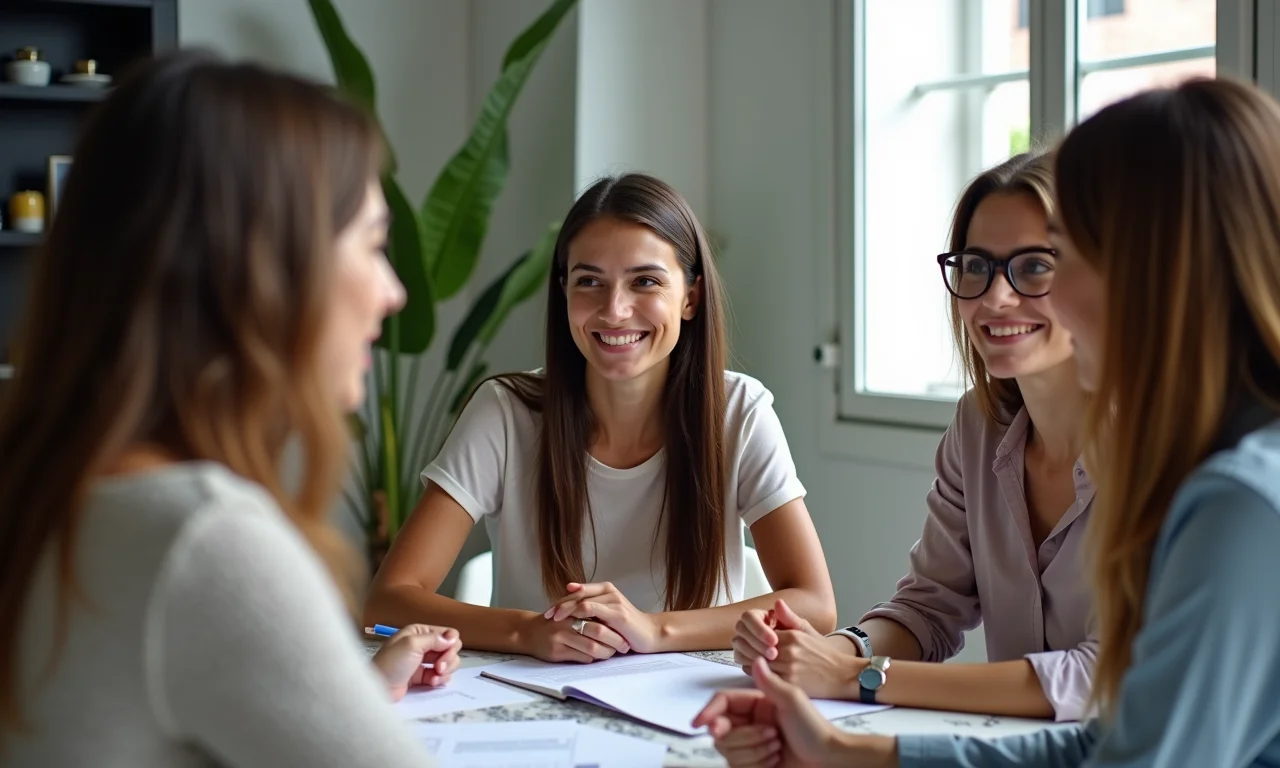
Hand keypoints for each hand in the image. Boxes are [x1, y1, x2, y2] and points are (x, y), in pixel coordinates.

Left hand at [371, 624, 460, 700]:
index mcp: (420, 632)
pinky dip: (440, 679)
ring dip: (446, 670)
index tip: (444, 653)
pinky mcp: (423, 677)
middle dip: (448, 658)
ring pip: (449, 663)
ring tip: (434, 677)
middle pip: (451, 648)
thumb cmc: (390, 664)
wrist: (377, 689)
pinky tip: (431, 682)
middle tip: (439, 667)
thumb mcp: (411, 644)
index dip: (450, 643)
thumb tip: (452, 637)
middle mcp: (423, 645)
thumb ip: (434, 638)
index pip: (448, 633)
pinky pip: (441, 676)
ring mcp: (424, 662)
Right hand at [521, 610, 631, 663]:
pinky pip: (581, 657)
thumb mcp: (568, 610)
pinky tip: (597, 657)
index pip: (599, 614)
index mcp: (572, 607)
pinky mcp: (557, 651)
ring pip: (591, 647)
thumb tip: (612, 618)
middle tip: (625, 646)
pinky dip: (593, 658)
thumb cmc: (554, 621)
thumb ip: (586, 609)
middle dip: (614, 640)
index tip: (625, 631)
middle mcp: (566, 621)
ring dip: (605, 652)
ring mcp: (560, 637)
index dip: (614, 624)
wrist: (528, 632)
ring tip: (612, 653)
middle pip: (598, 631)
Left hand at [544, 582, 660, 653]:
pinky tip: (570, 623)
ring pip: (582, 600)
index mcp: (606, 589)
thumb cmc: (626, 627)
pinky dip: (578, 615)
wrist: (649, 634)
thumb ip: (592, 608)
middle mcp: (609, 591)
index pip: (577, 591)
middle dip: (560, 605)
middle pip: (577, 594)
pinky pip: (592, 609)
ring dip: (566, 610)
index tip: (548, 612)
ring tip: (554, 620)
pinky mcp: (617, 613)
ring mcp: (613, 601)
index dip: (561, 600)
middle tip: (546, 616)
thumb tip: (569, 603)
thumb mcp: (607, 615)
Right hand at [694, 658, 858, 767]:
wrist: (826, 758)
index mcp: (755, 703)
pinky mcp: (752, 762)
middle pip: (720, 729)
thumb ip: (770, 682)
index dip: (708, 711)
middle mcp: (749, 722)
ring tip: (776, 747)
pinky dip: (756, 764)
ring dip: (754, 751)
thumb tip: (757, 659)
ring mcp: (749, 743)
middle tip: (770, 734)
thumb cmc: (814, 729)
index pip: (722, 703)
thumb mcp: (793, 701)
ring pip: (728, 750)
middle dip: (744, 736)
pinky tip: (775, 760)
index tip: (700, 724)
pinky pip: (737, 765)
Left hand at [734, 599, 861, 698]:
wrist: (843, 675)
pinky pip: (766, 680)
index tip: (750, 637)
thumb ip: (790, 618)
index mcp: (793, 636)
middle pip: (757, 650)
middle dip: (748, 649)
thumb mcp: (809, 630)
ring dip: (751, 662)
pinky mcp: (790, 685)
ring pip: (758, 665)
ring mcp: (789, 670)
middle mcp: (789, 652)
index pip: (762, 634)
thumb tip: (776, 603)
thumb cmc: (824, 653)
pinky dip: (759, 676)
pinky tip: (760, 673)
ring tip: (750, 660)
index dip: (754, 636)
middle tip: (743, 650)